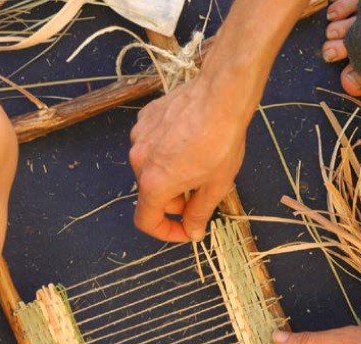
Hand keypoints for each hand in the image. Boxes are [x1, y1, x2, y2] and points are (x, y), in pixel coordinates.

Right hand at [129, 78, 247, 241]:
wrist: (221, 95)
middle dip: (175, 200)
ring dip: (170, 174)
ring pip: (151, 168)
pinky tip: (189, 140)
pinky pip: (151, 144)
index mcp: (154, 184)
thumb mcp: (216, 186)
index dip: (166, 232)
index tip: (185, 228)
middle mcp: (139, 162)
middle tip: (201, 190)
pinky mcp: (144, 119)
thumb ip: (199, 214)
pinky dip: (166, 151)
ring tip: (197, 161)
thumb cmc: (222, 140)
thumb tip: (192, 232)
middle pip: (151, 194)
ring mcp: (139, 137)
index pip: (146, 221)